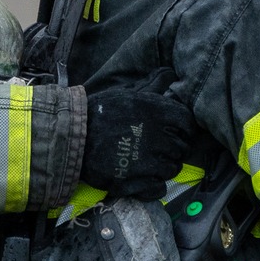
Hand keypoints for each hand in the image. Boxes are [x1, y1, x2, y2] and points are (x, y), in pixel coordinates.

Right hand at [81, 78, 195, 200]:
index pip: (187, 123)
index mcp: (156, 113)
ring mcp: (147, 161)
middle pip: (182, 148)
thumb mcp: (127, 94)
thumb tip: (169, 73)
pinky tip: (146, 179)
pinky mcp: (135, 181)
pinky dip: (155, 185)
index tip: (176, 132)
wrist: (72, 137)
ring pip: (172, 169)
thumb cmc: (100, 113)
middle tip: (160, 149)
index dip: (184, 129)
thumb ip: (151, 86)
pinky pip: (158, 188)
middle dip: (174, 149)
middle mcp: (156, 137)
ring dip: (165, 167)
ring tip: (152, 163)